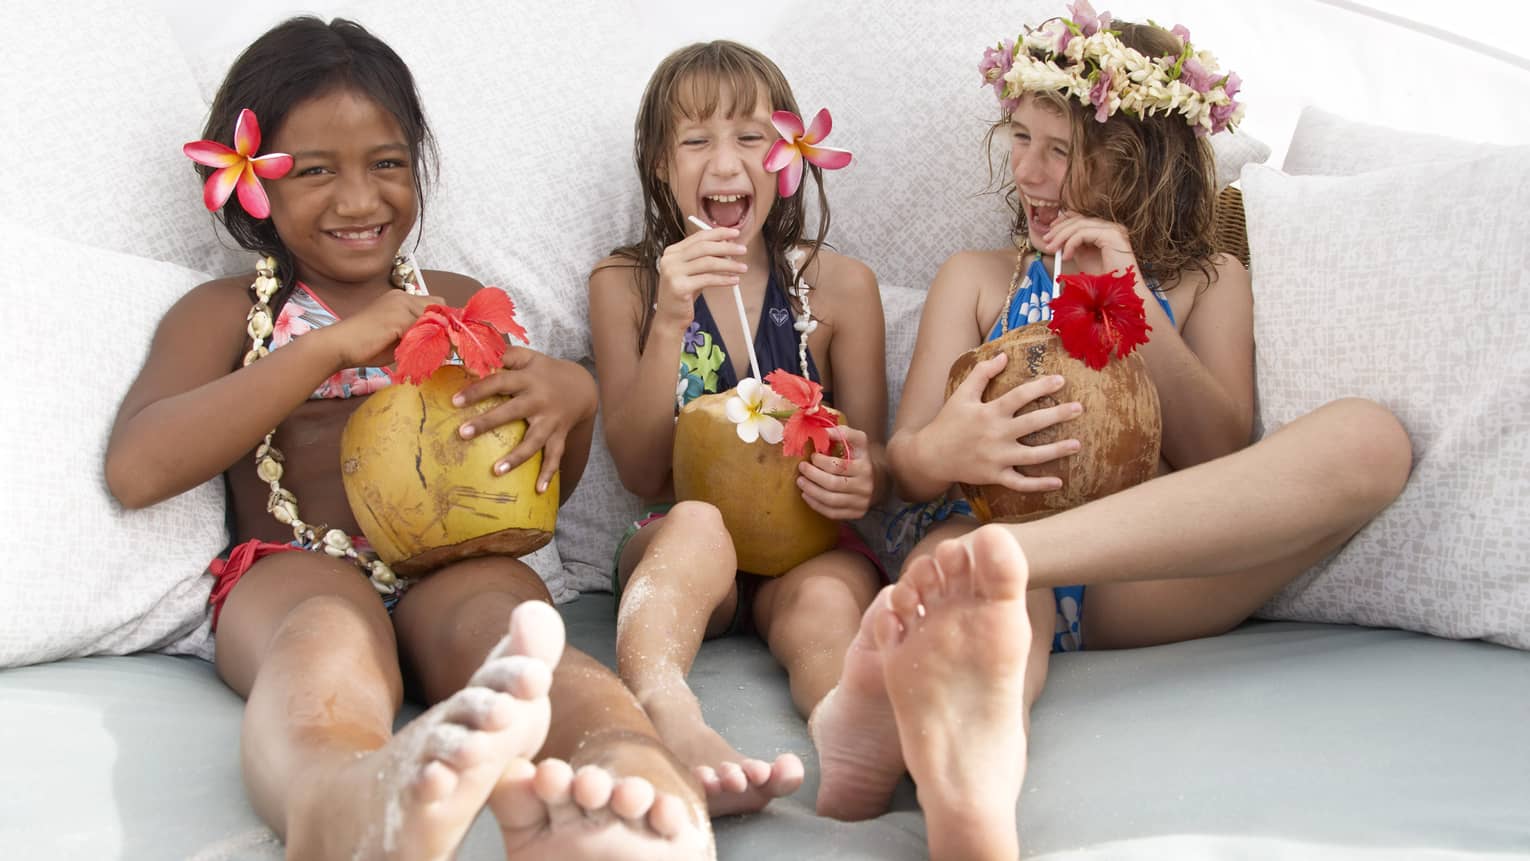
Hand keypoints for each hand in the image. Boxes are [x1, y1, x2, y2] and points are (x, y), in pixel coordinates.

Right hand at [324, 290, 437, 368]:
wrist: (338, 345)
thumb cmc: (366, 345)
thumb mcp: (398, 337)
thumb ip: (417, 334)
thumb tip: (443, 342)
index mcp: (401, 298)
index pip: (436, 303)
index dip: (442, 321)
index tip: (444, 340)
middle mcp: (402, 296)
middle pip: (440, 307)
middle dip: (443, 326)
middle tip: (442, 347)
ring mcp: (400, 304)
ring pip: (433, 320)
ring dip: (434, 336)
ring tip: (427, 353)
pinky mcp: (397, 317)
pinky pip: (422, 330)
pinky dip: (423, 343)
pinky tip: (415, 353)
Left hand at [452, 347, 596, 492]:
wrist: (582, 385)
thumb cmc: (544, 371)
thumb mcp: (527, 357)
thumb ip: (502, 355)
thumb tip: (469, 356)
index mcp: (528, 378)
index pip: (499, 382)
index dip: (477, 390)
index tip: (455, 401)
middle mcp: (539, 400)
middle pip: (512, 411)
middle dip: (488, 422)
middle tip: (463, 433)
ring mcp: (551, 420)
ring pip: (534, 441)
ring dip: (517, 457)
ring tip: (497, 470)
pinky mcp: (559, 435)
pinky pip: (555, 456)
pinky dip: (549, 474)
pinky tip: (539, 490)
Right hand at [654, 226, 747, 327]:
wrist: (669, 318)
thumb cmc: (684, 295)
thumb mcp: (693, 272)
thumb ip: (705, 258)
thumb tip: (728, 245)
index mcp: (672, 252)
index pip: (698, 237)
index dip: (718, 233)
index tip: (734, 233)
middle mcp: (670, 260)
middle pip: (704, 247)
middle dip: (726, 247)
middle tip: (743, 250)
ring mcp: (673, 273)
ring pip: (708, 262)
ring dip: (729, 264)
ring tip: (743, 268)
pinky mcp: (679, 287)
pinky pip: (708, 279)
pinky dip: (724, 279)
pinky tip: (734, 280)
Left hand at [797, 426, 874, 519]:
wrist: (876, 481)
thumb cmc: (859, 459)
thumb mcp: (857, 442)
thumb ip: (843, 433)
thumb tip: (824, 431)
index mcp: (865, 466)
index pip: (838, 466)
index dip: (821, 461)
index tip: (812, 456)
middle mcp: (865, 485)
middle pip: (833, 484)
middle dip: (812, 476)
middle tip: (802, 468)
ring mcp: (861, 502)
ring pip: (831, 500)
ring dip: (811, 491)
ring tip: (800, 481)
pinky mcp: (856, 513)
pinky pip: (832, 513)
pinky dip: (816, 504)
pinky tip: (806, 495)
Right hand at [921, 352, 1082, 492]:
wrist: (930, 456)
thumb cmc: (948, 422)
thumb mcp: (962, 394)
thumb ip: (982, 373)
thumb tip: (1004, 355)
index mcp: (989, 412)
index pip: (1019, 396)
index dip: (1041, 387)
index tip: (1061, 381)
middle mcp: (995, 435)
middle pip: (1032, 424)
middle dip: (1057, 415)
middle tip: (1079, 409)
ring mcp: (996, 458)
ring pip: (1032, 456)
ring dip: (1056, 451)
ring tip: (1077, 444)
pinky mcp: (995, 476)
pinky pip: (1020, 483)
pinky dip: (1039, 485)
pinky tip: (1058, 481)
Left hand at [1040, 213, 1139, 275]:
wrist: (1119, 295)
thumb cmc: (1104, 281)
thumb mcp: (1083, 258)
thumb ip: (1074, 246)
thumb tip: (1057, 239)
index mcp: (1106, 232)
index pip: (1081, 218)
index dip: (1063, 222)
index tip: (1050, 233)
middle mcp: (1111, 228)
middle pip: (1079, 219)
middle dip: (1059, 229)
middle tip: (1047, 241)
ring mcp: (1114, 230)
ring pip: (1080, 224)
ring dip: (1062, 236)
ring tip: (1052, 249)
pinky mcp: (1113, 235)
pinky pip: (1084, 233)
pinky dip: (1071, 243)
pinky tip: (1066, 256)